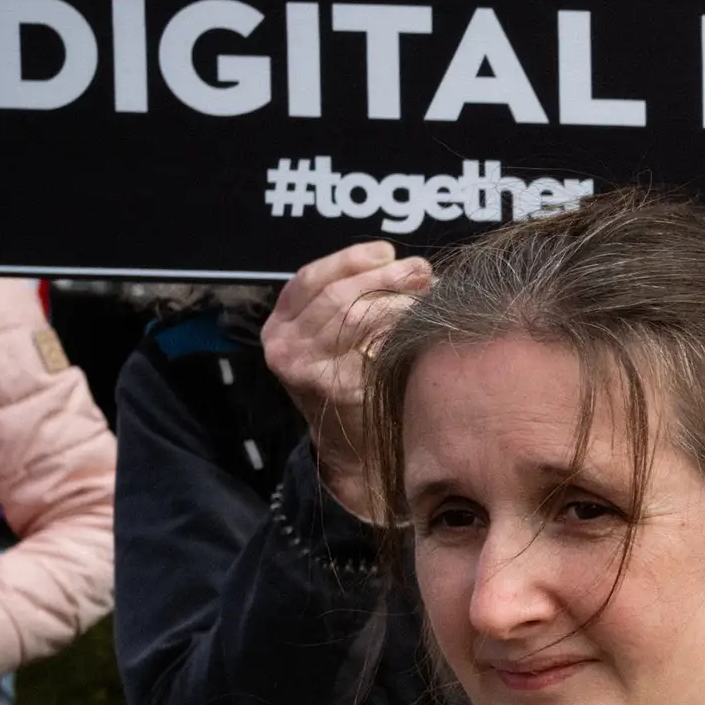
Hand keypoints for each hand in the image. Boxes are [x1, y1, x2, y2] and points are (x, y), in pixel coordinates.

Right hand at [260, 241, 430, 523]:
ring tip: (427, 296)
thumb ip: (347, 304)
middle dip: (384, 277)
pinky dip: (402, 330)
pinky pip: (375, 345)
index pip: (309, 278)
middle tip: (421, 271)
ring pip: (357, 316)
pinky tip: (422, 327)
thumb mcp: (333, 342)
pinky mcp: (335, 388)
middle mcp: (284, 348)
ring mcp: (306, 370)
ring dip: (398, 301)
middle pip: (337, 295)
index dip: (350, 260)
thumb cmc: (354, 385)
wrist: (356, 452)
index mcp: (278, 328)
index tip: (387, 251)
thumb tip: (402, 263)